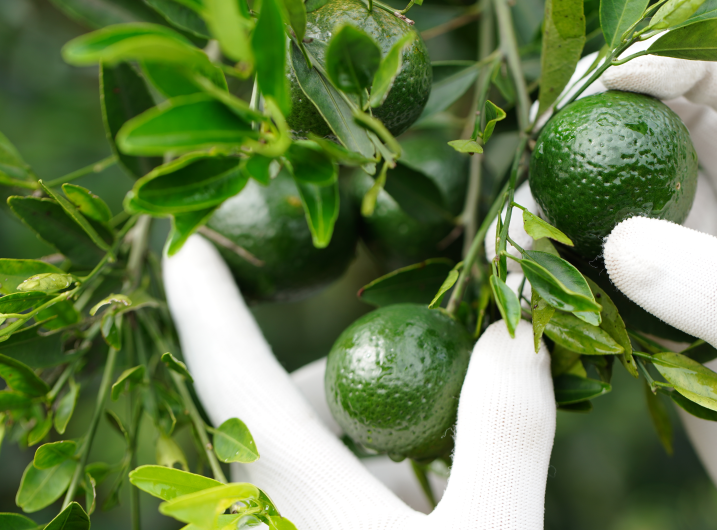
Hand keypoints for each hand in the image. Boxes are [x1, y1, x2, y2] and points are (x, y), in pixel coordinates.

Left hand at [162, 235, 555, 529]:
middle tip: (428, 367)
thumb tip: (516, 331)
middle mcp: (272, 521)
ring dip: (373, 434)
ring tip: (442, 455)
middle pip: (285, 410)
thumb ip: (502, 430)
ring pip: (313, 458)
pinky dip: (379, 479)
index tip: (181, 234)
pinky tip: (434, 498)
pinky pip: (333, 498)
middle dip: (346, 375)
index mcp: (295, 501)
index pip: (229, 374)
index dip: (202, 299)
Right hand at [595, 49, 716, 528]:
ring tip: (534, 189)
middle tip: (548, 120)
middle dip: (623, 102)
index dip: (688, 58)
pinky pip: (634, 249)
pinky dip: (588, 241)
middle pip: (695, 117)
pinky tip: (547, 253)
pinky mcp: (696, 302)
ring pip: (655, 180)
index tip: (609, 73)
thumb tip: (618, 238)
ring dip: (596, 175)